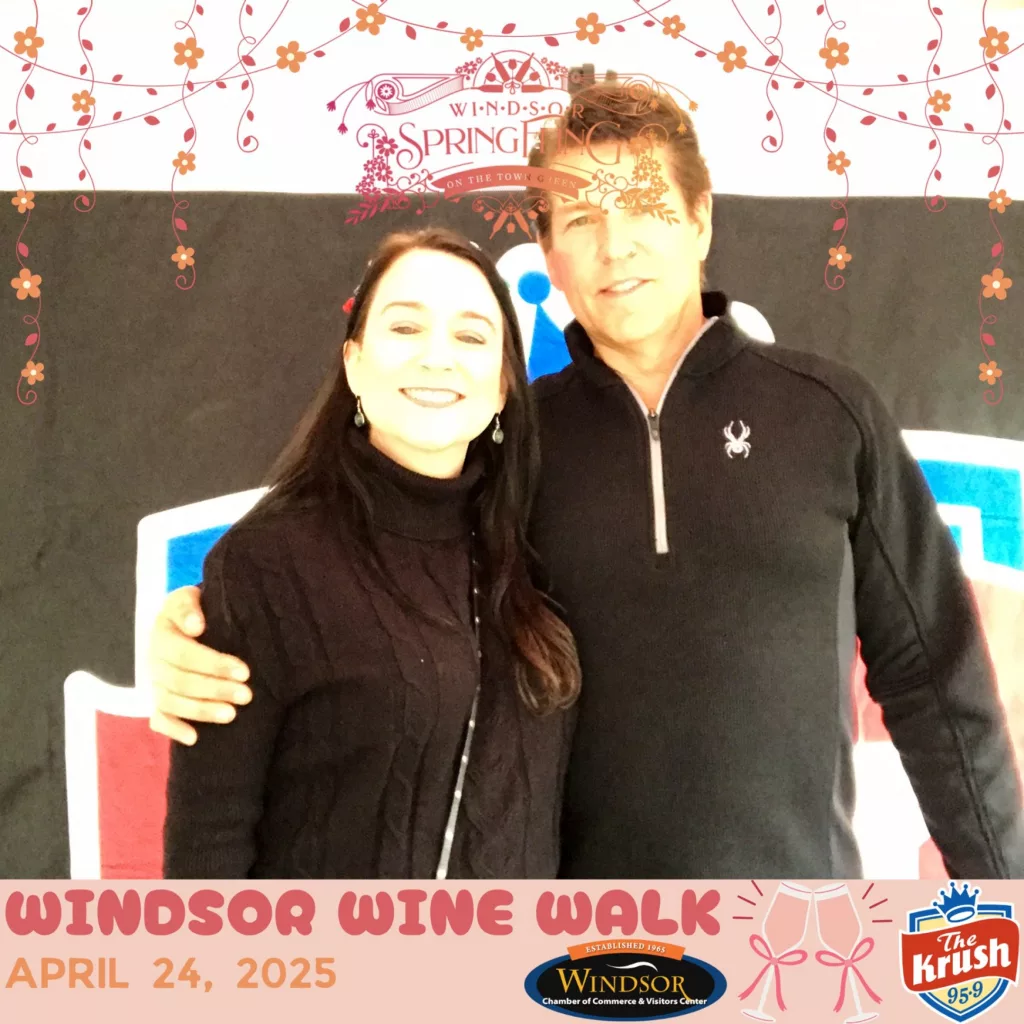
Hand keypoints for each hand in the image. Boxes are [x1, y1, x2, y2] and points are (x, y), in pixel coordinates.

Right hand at [148, 585, 252, 745]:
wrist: (189, 620)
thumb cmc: (197, 609)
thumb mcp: (190, 597)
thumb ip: (189, 607)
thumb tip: (196, 625)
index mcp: (161, 634)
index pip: (185, 654)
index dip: (214, 664)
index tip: (244, 672)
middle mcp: (154, 661)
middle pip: (180, 681)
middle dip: (215, 690)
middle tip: (246, 696)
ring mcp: (155, 683)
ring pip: (171, 702)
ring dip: (201, 711)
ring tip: (231, 715)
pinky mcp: (158, 700)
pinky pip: (158, 719)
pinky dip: (173, 729)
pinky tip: (194, 738)